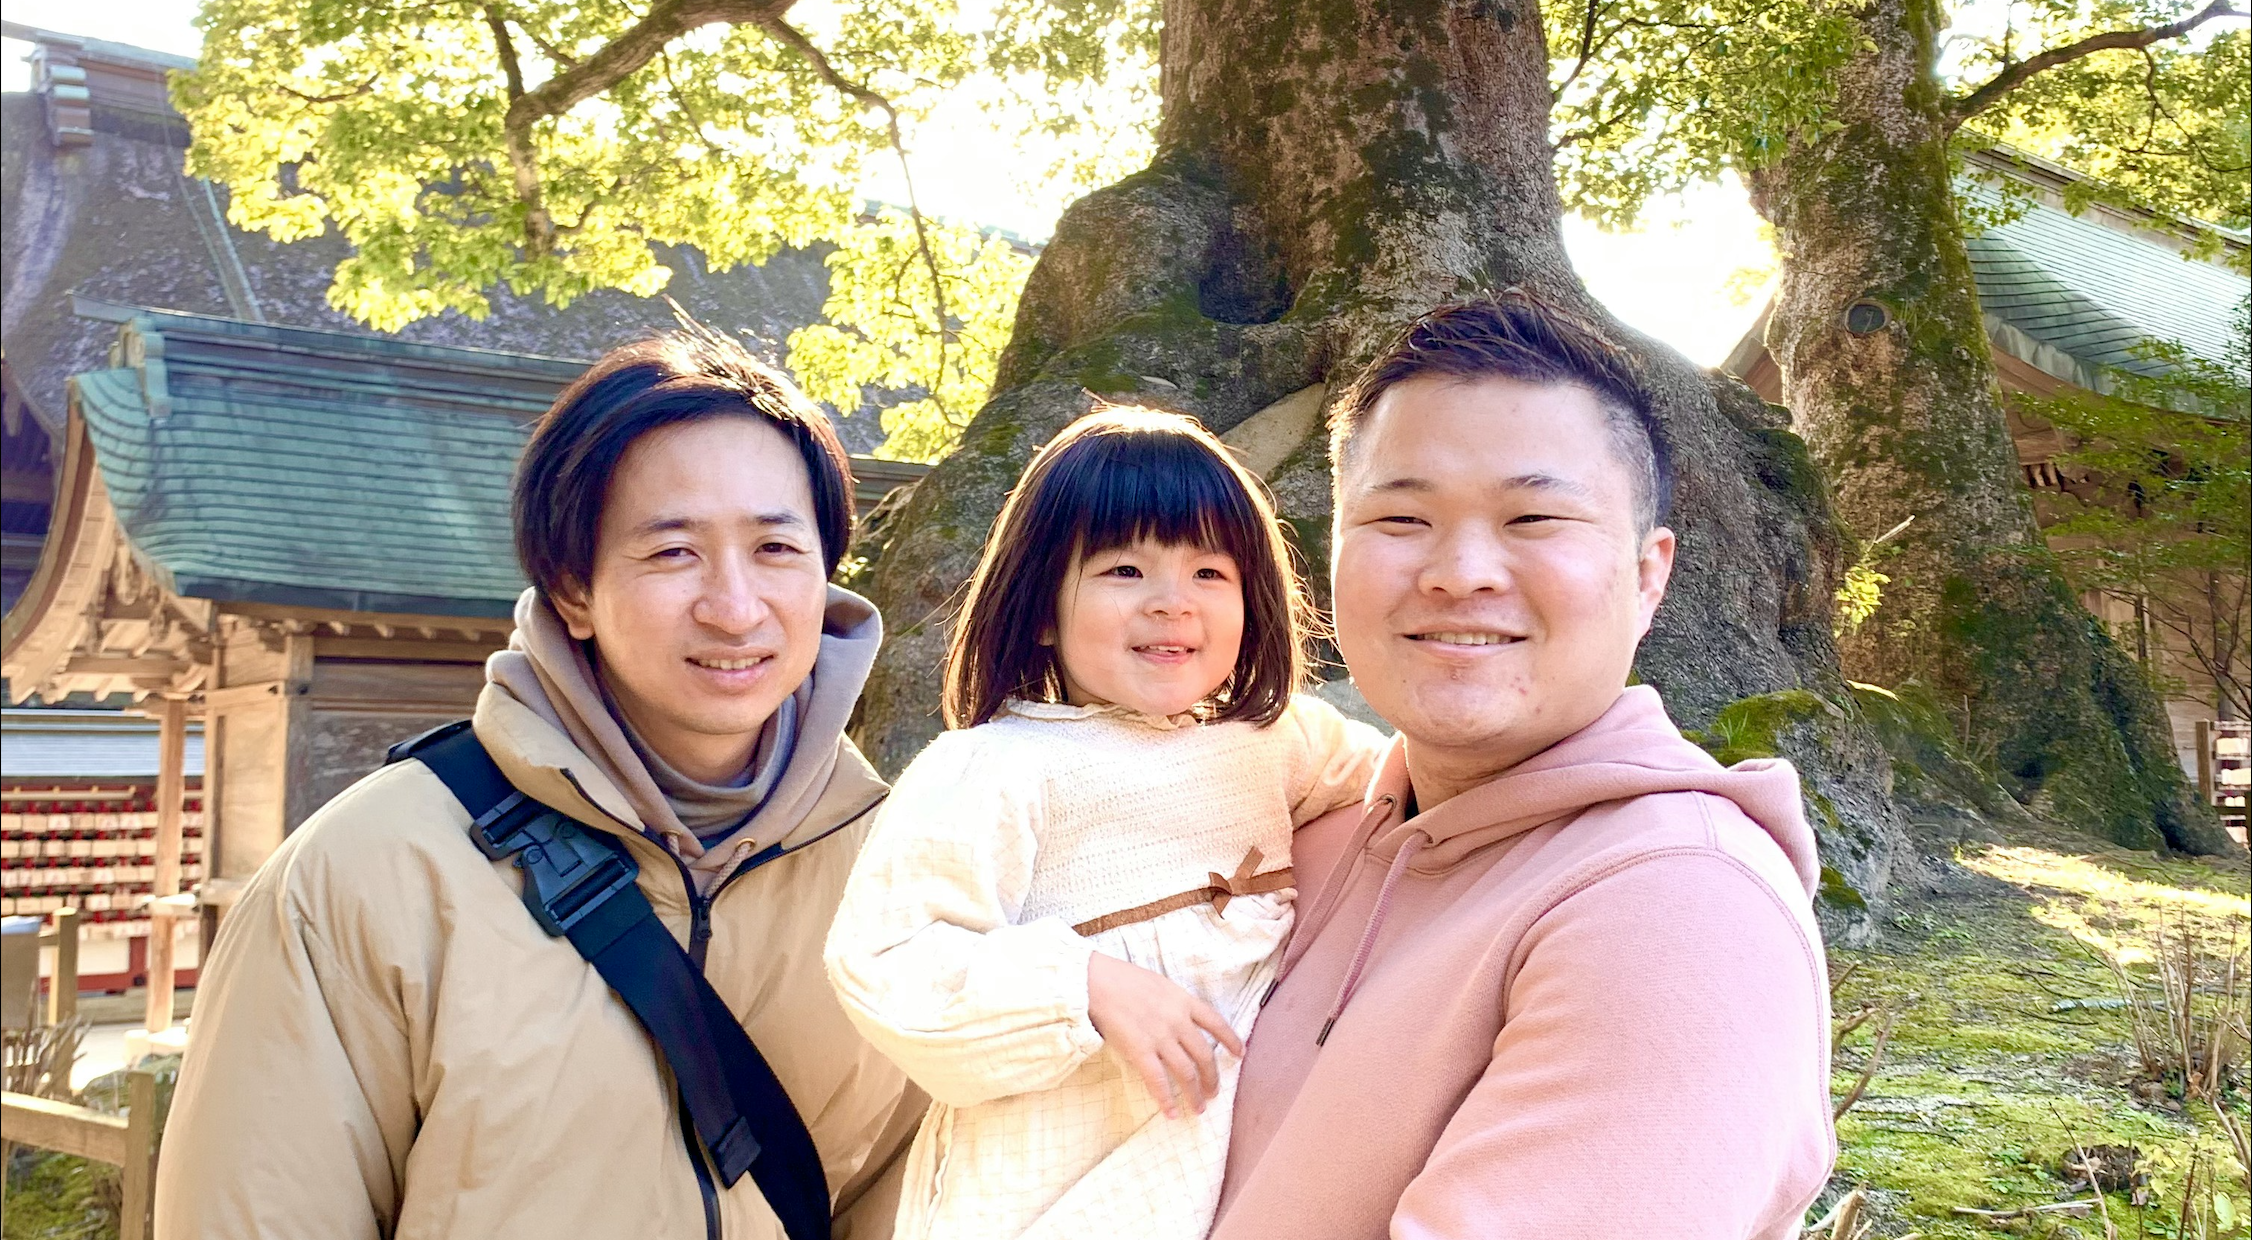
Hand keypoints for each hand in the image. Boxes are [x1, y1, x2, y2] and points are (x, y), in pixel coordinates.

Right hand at [1085, 952, 1244, 1118]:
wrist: (1097, 982)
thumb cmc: (1123, 979)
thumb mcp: (1159, 985)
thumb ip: (1173, 1004)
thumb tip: (1180, 1023)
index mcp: (1184, 1001)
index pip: (1216, 1022)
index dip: (1231, 1039)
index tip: (1239, 1054)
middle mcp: (1178, 1021)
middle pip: (1205, 1054)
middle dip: (1212, 1077)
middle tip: (1213, 1092)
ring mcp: (1161, 1037)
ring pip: (1187, 1072)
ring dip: (1195, 1094)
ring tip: (1198, 1108)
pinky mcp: (1141, 1051)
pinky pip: (1158, 1081)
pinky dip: (1166, 1100)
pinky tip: (1170, 1113)